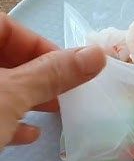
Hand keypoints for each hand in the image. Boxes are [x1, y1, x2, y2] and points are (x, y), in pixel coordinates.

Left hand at [0, 13, 105, 149]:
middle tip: (64, 89)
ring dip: (26, 96)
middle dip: (37, 73)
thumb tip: (97, 54)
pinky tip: (28, 133)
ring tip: (54, 109)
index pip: (6, 26)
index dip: (38, 43)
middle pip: (5, 56)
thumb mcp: (13, 95)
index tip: (67, 66)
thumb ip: (52, 74)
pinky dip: (8, 119)